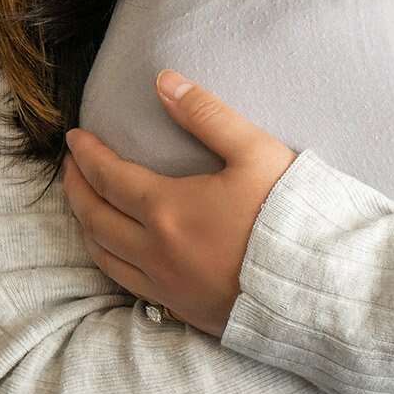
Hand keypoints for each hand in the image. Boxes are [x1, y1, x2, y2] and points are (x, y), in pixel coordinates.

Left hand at [60, 71, 298, 337]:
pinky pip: (130, 286)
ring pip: (106, 258)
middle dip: (76, 189)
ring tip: (86, 207)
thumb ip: (206, 114)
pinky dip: (112, 262)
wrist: (322, 287)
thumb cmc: (290, 215)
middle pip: (95, 219)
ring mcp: (168, 288)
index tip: (74, 139)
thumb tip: (164, 81)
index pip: (109, 178)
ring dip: (88, 228)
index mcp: (168, 210)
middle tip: (70, 168)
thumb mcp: (254, 151)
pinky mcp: (184, 311)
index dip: (86, 155)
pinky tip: (120, 253)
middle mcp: (156, 253)